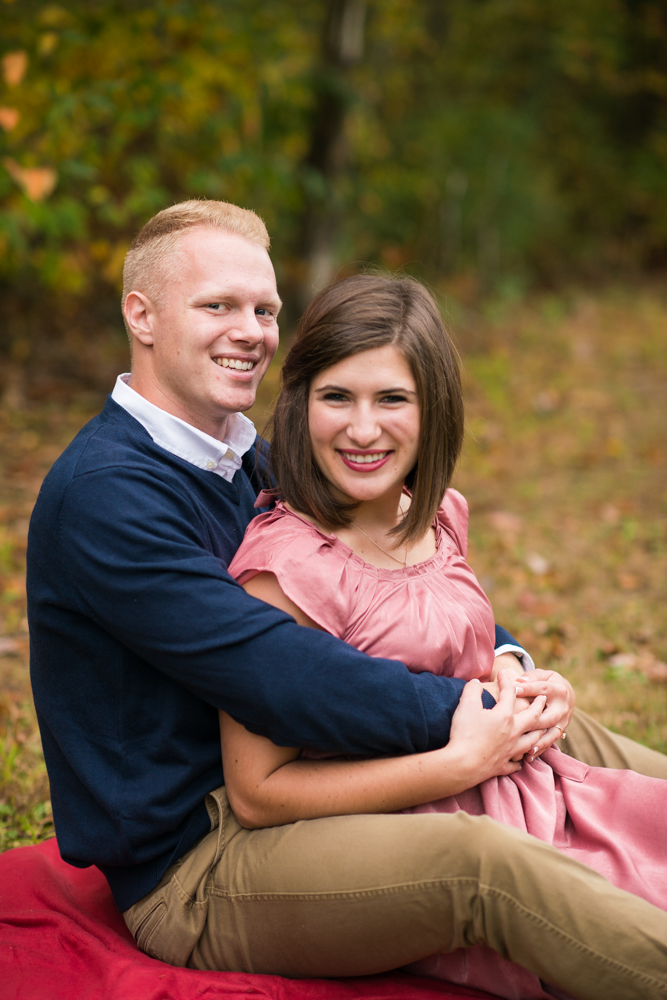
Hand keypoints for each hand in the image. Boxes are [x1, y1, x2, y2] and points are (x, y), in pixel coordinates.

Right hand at [448, 670, 546, 785]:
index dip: (506, 682)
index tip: (503, 673)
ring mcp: (510, 750)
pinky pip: (516, 763)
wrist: (462, 764)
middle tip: (543, 698)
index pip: (510, 694)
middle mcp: (513, 733)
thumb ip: (472, 690)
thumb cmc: (465, 733)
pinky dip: (520, 760)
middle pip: (532, 718)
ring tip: (541, 728)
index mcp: (505, 716)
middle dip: (539, 706)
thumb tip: (475, 682)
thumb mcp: (466, 705)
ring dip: (538, 733)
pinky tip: (520, 758)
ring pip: (531, 741)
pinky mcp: (502, 765)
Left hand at [513, 669, 574, 760]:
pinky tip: (528, 756)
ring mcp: (563, 721)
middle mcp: (562, 707)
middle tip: (518, 725)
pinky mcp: (560, 731)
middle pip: (549, 716)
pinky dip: (540, 749)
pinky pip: (551, 742)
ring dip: (539, 742)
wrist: (566, 694)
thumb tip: (519, 681)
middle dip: (534, 721)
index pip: (543, 689)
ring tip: (526, 749)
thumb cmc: (547, 682)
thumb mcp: (542, 675)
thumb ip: (531, 677)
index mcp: (558, 690)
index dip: (528, 689)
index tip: (513, 689)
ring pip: (552, 733)